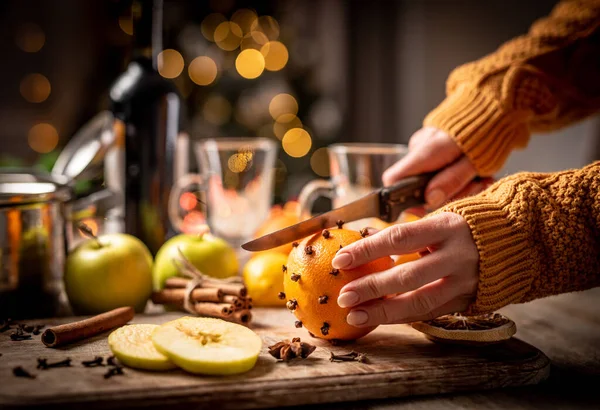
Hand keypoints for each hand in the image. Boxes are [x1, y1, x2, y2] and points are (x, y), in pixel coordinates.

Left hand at [332, 212, 478, 325]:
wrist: (518, 239)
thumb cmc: (467, 225)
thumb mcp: (441, 218)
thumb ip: (409, 234)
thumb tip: (364, 242)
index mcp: (446, 227)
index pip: (399, 237)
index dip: (367, 250)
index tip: (341, 260)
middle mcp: (456, 256)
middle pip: (407, 275)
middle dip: (372, 287)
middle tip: (343, 295)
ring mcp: (464, 281)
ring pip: (420, 301)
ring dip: (384, 311)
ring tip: (355, 314)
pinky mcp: (467, 300)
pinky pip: (431, 312)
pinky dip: (403, 316)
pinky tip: (380, 318)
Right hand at [383, 127, 491, 207]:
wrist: (494, 104)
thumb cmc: (486, 132)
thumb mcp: (475, 162)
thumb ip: (452, 181)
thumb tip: (429, 199)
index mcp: (426, 151)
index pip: (394, 180)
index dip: (403, 199)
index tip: (426, 207)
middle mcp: (419, 148)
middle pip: (417, 185)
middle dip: (443, 194)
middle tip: (472, 189)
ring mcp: (425, 147)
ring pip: (430, 180)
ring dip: (455, 187)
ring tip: (479, 179)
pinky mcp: (433, 148)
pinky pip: (438, 170)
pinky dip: (455, 177)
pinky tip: (474, 173)